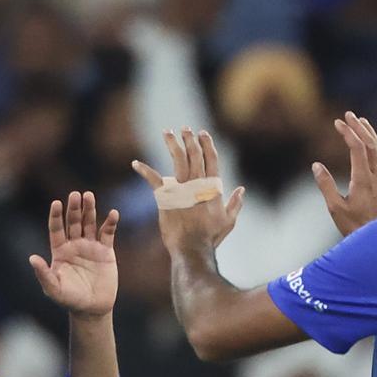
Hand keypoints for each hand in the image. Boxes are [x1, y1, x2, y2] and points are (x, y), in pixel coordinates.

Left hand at [30, 191, 118, 318]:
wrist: (92, 309)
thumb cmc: (70, 300)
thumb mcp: (53, 289)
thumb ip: (43, 274)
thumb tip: (32, 258)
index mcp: (60, 251)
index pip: (56, 229)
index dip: (56, 216)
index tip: (56, 203)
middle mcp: (74, 245)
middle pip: (73, 222)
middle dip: (74, 208)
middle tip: (76, 194)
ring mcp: (90, 246)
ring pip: (89, 223)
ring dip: (90, 209)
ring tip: (89, 196)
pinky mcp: (106, 252)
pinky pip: (107, 233)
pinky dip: (110, 223)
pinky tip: (113, 213)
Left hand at [132, 128, 245, 255]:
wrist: (192, 247)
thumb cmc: (210, 237)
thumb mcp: (228, 221)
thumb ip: (236, 204)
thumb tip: (242, 189)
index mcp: (212, 187)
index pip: (211, 159)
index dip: (207, 144)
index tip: (203, 133)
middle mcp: (196, 183)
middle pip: (195, 154)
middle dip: (190, 139)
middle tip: (186, 129)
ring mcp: (180, 188)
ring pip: (178, 159)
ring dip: (173, 144)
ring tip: (168, 132)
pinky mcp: (165, 197)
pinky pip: (153, 180)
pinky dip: (144, 170)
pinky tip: (135, 163)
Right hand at [312, 112, 376, 236]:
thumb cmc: (353, 226)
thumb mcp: (335, 207)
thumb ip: (326, 185)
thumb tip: (316, 166)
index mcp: (363, 179)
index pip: (357, 148)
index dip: (348, 133)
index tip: (337, 123)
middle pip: (370, 144)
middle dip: (359, 127)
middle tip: (349, 115)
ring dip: (371, 135)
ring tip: (362, 122)